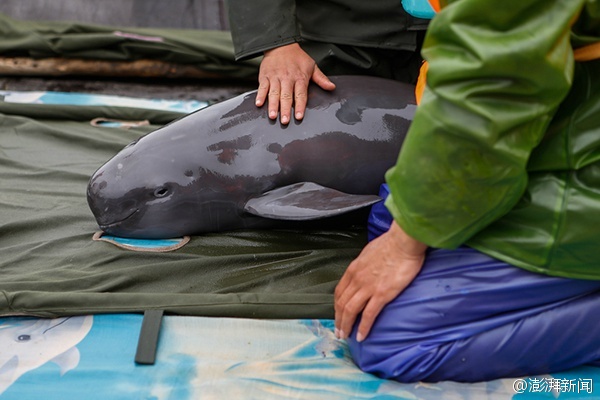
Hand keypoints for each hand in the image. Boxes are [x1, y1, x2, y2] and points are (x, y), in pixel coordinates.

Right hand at [256, 43, 335, 123]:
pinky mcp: (265, 76)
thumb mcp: (312, 66)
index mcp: (299, 77)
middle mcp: (287, 78)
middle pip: (286, 96)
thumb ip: (321, 78)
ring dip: (273, 105)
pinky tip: (259, 104)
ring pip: (274, 93)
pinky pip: (262, 87)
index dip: (299, 106)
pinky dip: (260, 95)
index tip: (299, 116)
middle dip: (285, 109)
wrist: (281, 44)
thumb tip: (332, 87)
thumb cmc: (297, 57)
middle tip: (285, 121)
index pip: (300, 94)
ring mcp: (275, 77)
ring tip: (273, 116)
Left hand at [334, 221, 426, 341]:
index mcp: (354, 269)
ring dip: (346, 325)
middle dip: (338, 319)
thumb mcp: (370, 252)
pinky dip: (363, 327)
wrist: (403, 241)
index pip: (339, 291)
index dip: (336, 306)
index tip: (338, 314)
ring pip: (350, 311)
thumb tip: (367, 269)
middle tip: (339, 331)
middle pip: (341, 303)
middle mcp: (357, 279)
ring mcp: (368, 287)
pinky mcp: (381, 294)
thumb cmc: (391, 243)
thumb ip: (365, 264)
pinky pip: (368, 315)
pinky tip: (361, 336)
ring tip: (346, 336)